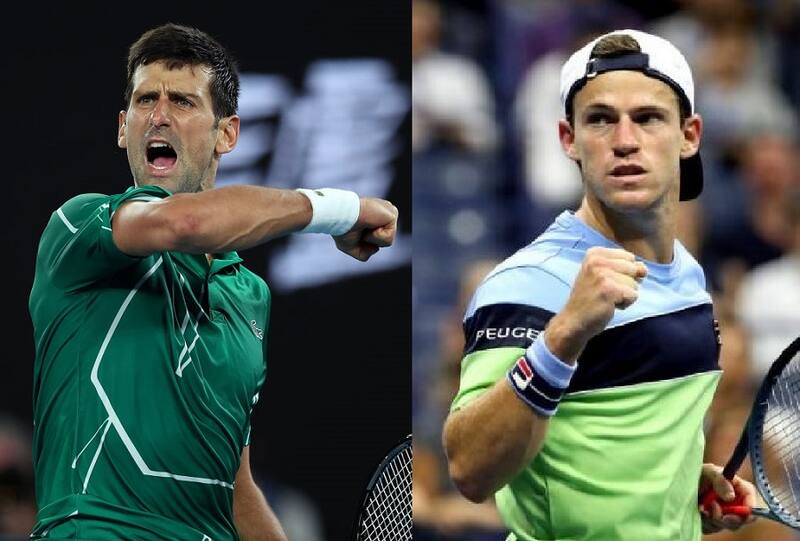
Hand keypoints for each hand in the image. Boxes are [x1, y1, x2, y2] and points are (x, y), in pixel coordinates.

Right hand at [334, 197, 397, 260]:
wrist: (340, 216)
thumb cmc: (342, 229)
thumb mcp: (350, 246)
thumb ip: (363, 253)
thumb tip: (376, 249)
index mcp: (376, 216)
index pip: (379, 239)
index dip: (365, 241)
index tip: (354, 229)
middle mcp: (385, 212)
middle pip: (384, 242)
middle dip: (369, 241)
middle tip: (359, 228)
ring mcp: (390, 212)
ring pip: (387, 241)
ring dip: (372, 238)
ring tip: (365, 225)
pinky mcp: (393, 215)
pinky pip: (389, 238)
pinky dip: (376, 236)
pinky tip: (371, 224)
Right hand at [545, 247, 646, 361]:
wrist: (574, 320)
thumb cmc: (590, 299)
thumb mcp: (604, 276)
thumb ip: (626, 267)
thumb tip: (644, 269)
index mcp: (594, 253)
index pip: (629, 258)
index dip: (622, 273)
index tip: (603, 282)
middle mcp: (597, 260)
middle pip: (633, 268)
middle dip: (625, 283)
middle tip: (604, 292)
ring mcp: (602, 274)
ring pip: (634, 283)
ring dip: (624, 295)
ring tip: (606, 299)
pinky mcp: (609, 289)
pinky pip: (633, 295)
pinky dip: (625, 303)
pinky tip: (609, 305)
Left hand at [699, 463, 756, 532]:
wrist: (680, 483)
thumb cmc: (697, 473)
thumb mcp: (708, 471)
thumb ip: (720, 480)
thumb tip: (730, 497)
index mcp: (738, 488)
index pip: (752, 499)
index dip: (751, 507)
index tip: (744, 511)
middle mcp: (734, 503)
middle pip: (743, 518)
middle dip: (731, 517)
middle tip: (717, 510)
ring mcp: (724, 514)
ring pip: (728, 525)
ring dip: (715, 518)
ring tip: (703, 506)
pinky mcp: (713, 522)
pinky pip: (713, 528)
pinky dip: (705, 522)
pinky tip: (699, 511)